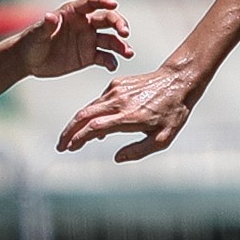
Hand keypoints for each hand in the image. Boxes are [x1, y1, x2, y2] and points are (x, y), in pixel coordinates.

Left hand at [14, 0, 132, 79]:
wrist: (29, 61)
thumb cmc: (31, 43)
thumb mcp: (36, 35)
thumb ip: (45, 26)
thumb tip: (50, 16)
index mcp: (73, 13)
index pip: (92, 3)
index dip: (103, 1)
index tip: (114, 4)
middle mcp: (85, 24)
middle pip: (107, 20)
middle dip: (119, 24)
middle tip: (125, 33)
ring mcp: (89, 40)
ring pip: (110, 40)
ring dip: (121, 45)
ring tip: (128, 53)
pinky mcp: (89, 56)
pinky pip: (104, 57)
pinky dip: (111, 61)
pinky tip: (112, 66)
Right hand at [57, 62, 200, 162]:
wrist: (178, 81)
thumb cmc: (173, 112)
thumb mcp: (162, 139)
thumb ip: (138, 151)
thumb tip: (117, 158)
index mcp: (128, 117)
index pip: (94, 128)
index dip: (78, 139)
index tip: (69, 149)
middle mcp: (118, 102)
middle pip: (83, 116)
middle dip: (68, 132)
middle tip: (61, 146)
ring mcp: (116, 90)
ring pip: (88, 108)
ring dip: (76, 123)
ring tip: (70, 138)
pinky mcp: (116, 84)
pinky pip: (98, 101)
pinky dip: (90, 114)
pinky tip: (92, 127)